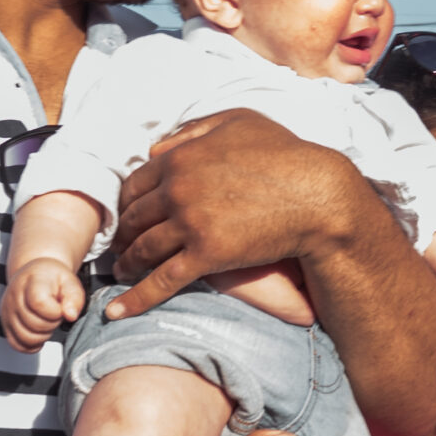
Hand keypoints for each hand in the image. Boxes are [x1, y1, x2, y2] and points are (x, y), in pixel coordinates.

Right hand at [2, 258, 86, 352]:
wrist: (34, 275)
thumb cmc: (51, 278)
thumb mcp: (69, 281)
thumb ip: (74, 297)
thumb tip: (71, 315)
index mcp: (31, 282)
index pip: (38, 303)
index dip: (55, 312)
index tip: (60, 308)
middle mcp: (14, 296)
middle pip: (33, 324)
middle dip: (52, 324)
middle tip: (56, 315)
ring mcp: (8, 311)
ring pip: (25, 337)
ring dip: (42, 336)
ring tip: (48, 323)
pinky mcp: (5, 324)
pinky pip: (17, 344)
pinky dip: (31, 345)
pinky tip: (39, 334)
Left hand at [106, 111, 367, 321]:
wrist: (318, 196)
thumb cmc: (285, 154)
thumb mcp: (238, 123)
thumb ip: (193, 131)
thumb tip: (157, 148)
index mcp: (180, 158)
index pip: (134, 184)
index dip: (126, 203)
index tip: (125, 216)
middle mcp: (178, 189)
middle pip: (134, 218)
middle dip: (123, 235)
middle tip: (119, 247)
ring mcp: (190, 224)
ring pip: (143, 249)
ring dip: (127, 264)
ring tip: (121, 273)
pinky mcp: (207, 255)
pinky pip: (162, 281)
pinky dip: (135, 299)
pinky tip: (117, 312)